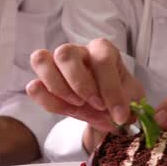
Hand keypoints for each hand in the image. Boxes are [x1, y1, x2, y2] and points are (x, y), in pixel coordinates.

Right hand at [27, 39, 144, 149]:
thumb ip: (128, 105)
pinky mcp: (44, 81)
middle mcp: (78, 51)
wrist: (108, 109)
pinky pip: (34, 86)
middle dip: (80, 84)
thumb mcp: (132, 100)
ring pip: (41, 60)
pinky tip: (67, 110)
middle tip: (96, 105)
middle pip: (65, 54)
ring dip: (58, 88)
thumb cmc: (120, 96)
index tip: (119, 114)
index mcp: (103, 50)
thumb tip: (121, 116)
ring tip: (78, 106)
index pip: (102, 60)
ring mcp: (57, 64)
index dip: (110, 89)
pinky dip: (47, 101)